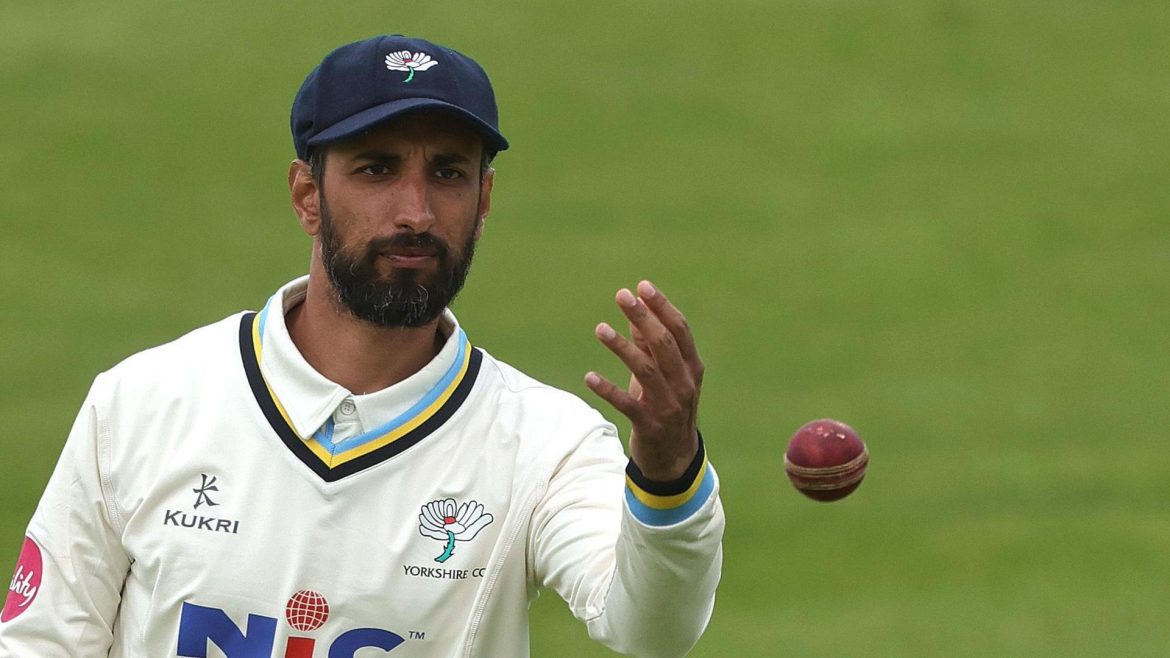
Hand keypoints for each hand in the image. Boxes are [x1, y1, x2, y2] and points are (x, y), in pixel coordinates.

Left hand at [585, 280, 703, 480]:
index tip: (642, 286)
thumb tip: (635, 309)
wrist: (674, 459)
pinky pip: (626, 404)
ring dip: (621, 347)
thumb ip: (651, 344)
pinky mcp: (649, 425)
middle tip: (621, 296)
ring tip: (600, 329)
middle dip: (642, 317)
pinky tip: (589, 377)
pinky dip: (607, 390)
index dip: (662, 307)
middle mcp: (684, 384)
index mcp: (691, 367)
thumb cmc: (668, 406)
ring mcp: (668, 406)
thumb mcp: (665, 374)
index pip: (679, 330)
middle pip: (663, 344)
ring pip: (645, 370)